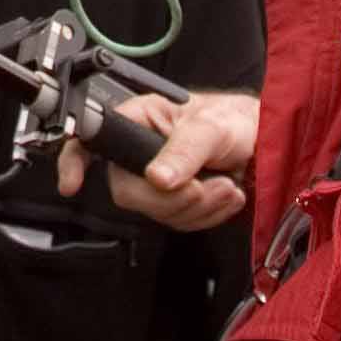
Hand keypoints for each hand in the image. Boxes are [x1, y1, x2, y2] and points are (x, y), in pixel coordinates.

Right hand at [57, 88, 257, 231]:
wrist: (268, 142)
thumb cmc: (239, 120)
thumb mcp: (213, 127)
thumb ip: (185, 149)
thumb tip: (157, 177)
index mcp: (140, 119)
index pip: (92, 138)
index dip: (74, 161)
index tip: (72, 184)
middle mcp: (143, 149)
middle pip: (128, 190)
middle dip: (170, 198)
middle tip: (202, 188)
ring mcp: (159, 178)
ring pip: (156, 211)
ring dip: (198, 207)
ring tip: (226, 186)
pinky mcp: (177, 200)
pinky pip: (179, 222)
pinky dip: (207, 216)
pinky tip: (226, 195)